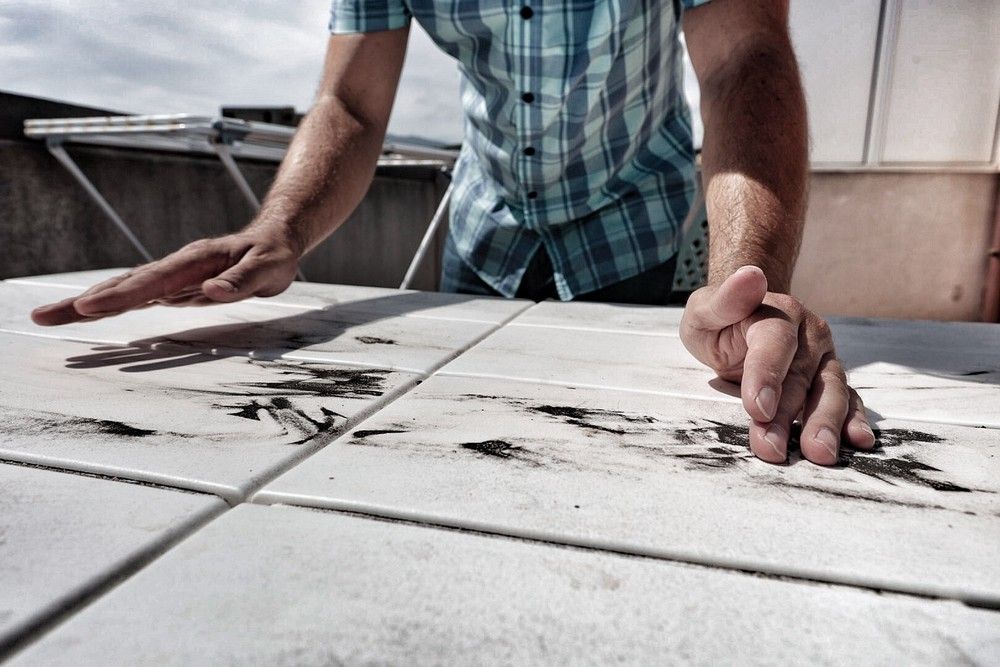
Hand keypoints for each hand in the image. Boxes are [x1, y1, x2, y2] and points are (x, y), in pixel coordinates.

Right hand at [30, 229, 299, 325]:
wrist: (276, 239)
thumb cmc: (274, 255)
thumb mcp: (269, 269)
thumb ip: (241, 281)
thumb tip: (212, 293)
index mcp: (195, 261)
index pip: (152, 281)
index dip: (120, 296)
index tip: (88, 309)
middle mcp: (177, 266)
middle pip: (123, 285)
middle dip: (83, 302)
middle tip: (43, 316)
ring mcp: (172, 276)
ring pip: (123, 290)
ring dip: (86, 303)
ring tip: (50, 316)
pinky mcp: (175, 286)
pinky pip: (137, 296)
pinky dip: (110, 305)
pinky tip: (88, 314)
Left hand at [679, 265, 875, 464]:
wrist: (742, 321)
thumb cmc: (719, 320)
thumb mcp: (706, 309)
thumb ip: (725, 298)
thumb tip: (751, 274)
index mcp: (777, 313)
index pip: (774, 344)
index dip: (766, 375)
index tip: (756, 408)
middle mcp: (809, 334)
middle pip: (800, 376)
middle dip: (787, 415)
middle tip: (773, 448)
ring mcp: (823, 358)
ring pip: (828, 391)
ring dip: (824, 424)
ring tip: (820, 454)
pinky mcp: (829, 379)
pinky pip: (846, 400)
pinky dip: (853, 420)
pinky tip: (858, 440)